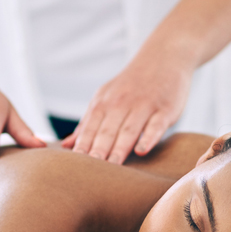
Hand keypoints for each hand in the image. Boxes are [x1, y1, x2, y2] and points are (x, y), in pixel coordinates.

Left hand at [62, 53, 192, 163]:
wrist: (164, 57)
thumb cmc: (131, 84)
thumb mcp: (106, 97)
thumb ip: (87, 123)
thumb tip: (65, 146)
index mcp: (104, 103)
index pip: (89, 128)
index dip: (82, 147)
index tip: (74, 167)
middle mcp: (121, 104)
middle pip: (107, 132)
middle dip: (97, 152)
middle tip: (89, 174)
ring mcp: (144, 106)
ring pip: (129, 130)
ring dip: (119, 149)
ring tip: (112, 168)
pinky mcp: (165, 109)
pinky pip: (156, 125)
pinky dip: (148, 137)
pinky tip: (141, 151)